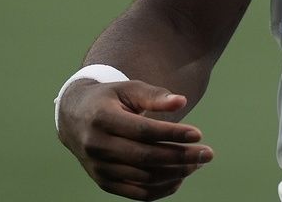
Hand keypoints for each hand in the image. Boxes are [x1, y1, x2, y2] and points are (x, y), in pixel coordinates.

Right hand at [57, 79, 213, 199]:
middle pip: (145, 157)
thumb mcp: (128, 89)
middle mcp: (97, 146)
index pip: (143, 130)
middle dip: (180, 157)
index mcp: (102, 118)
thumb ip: (154, 95)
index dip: (172, 134)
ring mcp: (99, 168)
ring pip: (142, 177)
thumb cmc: (109, 99)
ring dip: (174, 173)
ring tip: (197, 163)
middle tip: (207, 154)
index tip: (198, 134)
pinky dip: (160, 189)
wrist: (74, 118)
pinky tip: (180, 178)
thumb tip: (181, 102)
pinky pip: (136, 193)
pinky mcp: (103, 182)